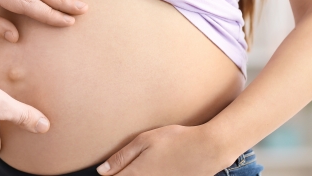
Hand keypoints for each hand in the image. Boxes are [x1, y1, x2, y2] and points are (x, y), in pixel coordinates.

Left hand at [96, 125, 233, 175]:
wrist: (208, 149)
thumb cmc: (176, 140)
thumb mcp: (144, 140)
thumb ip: (121, 157)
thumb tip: (102, 171)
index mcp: (136, 174)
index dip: (109, 174)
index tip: (109, 171)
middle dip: (122, 174)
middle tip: (131, 165)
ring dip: (138, 175)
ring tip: (147, 164)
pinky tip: (160, 168)